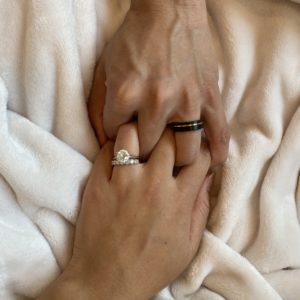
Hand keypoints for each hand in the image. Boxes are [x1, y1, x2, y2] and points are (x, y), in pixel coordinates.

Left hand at [38, 123, 212, 299]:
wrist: (107, 282)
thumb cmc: (152, 265)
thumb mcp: (189, 243)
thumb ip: (200, 207)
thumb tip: (207, 176)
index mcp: (178, 199)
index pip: (198, 155)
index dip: (201, 148)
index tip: (196, 150)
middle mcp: (153, 184)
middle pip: (169, 136)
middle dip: (174, 132)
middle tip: (171, 138)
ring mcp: (123, 181)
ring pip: (133, 133)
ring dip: (141, 132)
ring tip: (143, 140)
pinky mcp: (98, 183)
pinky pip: (106, 149)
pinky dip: (114, 145)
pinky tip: (120, 152)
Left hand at [88, 0, 228, 166]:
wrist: (169, 10)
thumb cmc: (134, 40)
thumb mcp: (104, 70)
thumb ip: (97, 108)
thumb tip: (104, 142)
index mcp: (125, 94)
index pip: (116, 138)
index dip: (117, 140)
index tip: (123, 136)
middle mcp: (157, 102)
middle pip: (148, 151)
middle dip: (143, 154)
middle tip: (146, 150)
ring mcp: (188, 101)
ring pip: (185, 153)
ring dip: (176, 161)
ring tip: (173, 160)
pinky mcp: (210, 97)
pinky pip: (219, 134)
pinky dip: (217, 154)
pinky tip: (212, 165)